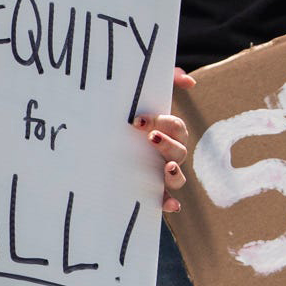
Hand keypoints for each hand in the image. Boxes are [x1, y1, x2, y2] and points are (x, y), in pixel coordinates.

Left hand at [134, 67, 196, 214]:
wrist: (96, 134)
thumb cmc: (125, 113)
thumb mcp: (140, 94)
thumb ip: (166, 80)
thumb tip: (189, 81)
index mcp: (167, 132)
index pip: (175, 127)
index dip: (163, 122)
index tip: (138, 121)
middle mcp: (167, 154)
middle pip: (179, 150)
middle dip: (166, 143)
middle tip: (150, 138)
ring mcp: (160, 173)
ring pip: (177, 176)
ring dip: (175, 173)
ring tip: (167, 167)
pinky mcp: (150, 189)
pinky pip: (165, 199)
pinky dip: (170, 203)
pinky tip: (172, 206)